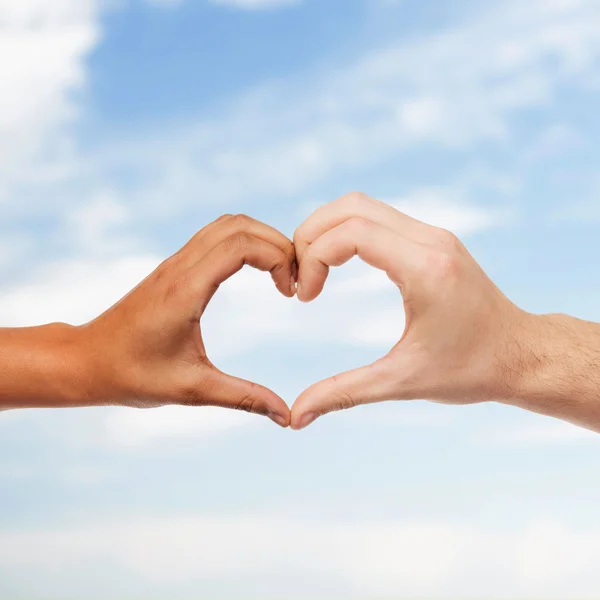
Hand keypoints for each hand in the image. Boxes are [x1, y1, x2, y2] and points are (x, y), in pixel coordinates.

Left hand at [78, 214, 295, 427]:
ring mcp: (175, 263)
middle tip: (293, 280)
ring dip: (261, 240)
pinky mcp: (174, 268)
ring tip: (280, 275)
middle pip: (239, 225)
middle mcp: (180, 267)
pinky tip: (256, 273)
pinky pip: (216, 237)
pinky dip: (245, 244)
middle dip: (277, 244)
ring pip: (227, 225)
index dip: (277, 258)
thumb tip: (286, 416)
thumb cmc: (132, 375)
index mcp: (186, 290)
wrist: (86, 361)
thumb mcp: (192, 390)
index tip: (290, 292)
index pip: (241, 245)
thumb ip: (244, 398)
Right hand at [290, 193, 530, 429]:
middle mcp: (431, 240)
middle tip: (300, 277)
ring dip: (327, 231)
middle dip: (311, 235)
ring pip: (362, 206)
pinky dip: (347, 232)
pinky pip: (378, 218)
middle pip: (351, 206)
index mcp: (425, 269)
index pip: (351, 233)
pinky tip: (337, 264)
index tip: (305, 297)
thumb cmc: (470, 370)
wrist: (521, 355)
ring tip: (313, 270)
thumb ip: (344, 393)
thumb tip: (296, 417)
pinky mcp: (433, 240)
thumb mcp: (402, 382)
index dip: (314, 258)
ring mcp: (434, 235)